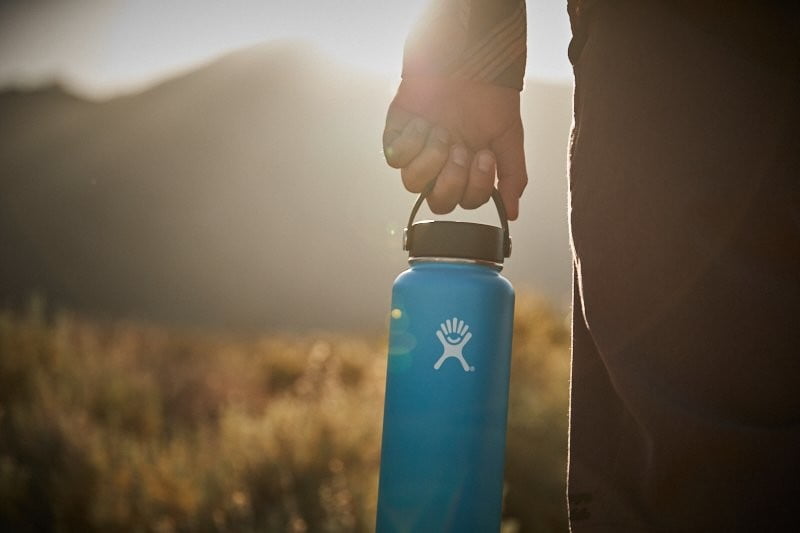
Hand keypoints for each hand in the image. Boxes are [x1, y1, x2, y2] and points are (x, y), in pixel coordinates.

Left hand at [382, 77, 526, 219]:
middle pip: (437, 201)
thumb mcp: (508, 138)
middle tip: (460, 148)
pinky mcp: (396, 136)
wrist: (469, 60)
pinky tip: (423, 121)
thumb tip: (513, 213)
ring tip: (442, 132)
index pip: (464, 201)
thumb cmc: (489, 98)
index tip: (483, 154)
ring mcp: (417, 152)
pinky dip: (411, 141)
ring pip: (412, 183)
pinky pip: (395, 158)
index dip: (474, 185)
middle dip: (451, 178)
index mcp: (466, 171)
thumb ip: (512, 176)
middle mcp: (440, 167)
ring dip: (431, 158)